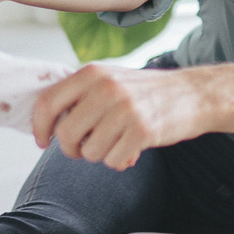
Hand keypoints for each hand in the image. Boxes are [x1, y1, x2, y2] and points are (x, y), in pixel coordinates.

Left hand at [31, 63, 207, 168]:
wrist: (194, 94)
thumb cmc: (147, 92)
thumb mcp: (111, 79)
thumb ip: (80, 94)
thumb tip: (48, 123)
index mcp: (92, 73)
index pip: (48, 102)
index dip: (39, 127)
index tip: (42, 141)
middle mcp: (105, 88)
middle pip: (65, 134)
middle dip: (71, 149)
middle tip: (83, 149)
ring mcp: (124, 109)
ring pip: (89, 152)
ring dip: (100, 155)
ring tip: (117, 142)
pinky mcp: (142, 130)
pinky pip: (112, 160)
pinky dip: (119, 161)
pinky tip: (132, 149)